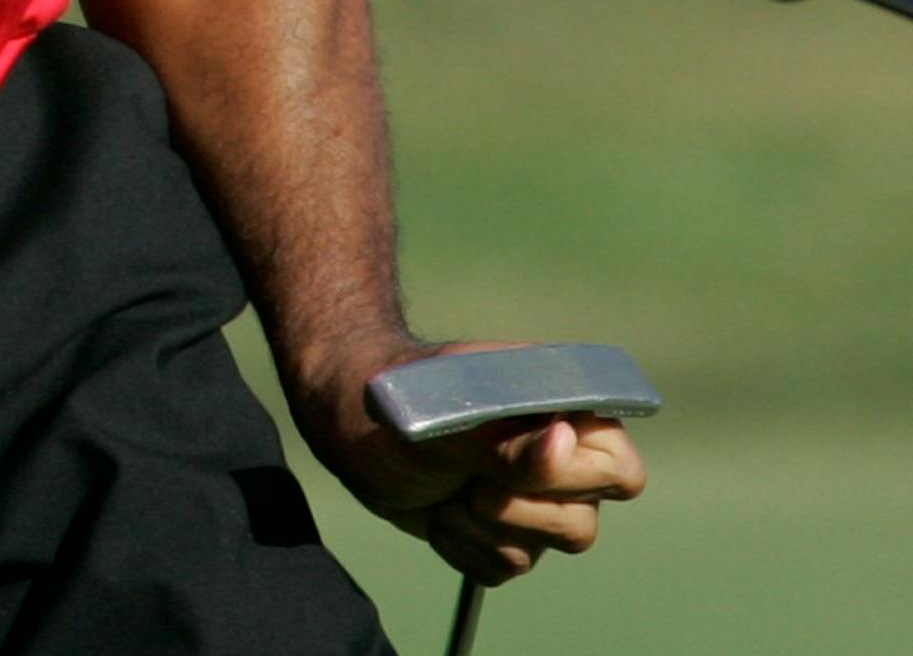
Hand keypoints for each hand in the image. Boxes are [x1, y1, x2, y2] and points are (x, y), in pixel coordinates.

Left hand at [296, 338, 647, 588]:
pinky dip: (465, 546)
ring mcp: (532, 494)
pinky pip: (506, 566)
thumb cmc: (401, 401)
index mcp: (560, 408)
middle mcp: (559, 453)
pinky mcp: (503, 530)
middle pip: (583, 522)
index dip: (572, 476)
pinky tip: (439, 509)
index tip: (505, 460)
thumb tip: (564, 440)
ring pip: (546, 550)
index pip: (619, 465)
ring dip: (484, 527)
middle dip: (518, 509)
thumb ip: (507, 438)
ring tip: (447, 489)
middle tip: (471, 479)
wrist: (348, 426)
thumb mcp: (448, 419)